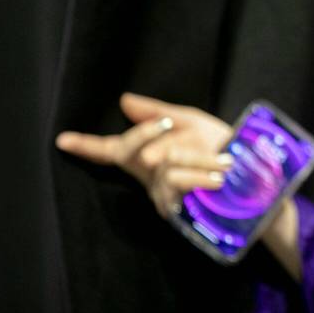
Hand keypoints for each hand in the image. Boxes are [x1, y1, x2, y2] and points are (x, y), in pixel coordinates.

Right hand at [55, 93, 232, 217]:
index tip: (62, 139)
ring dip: (193, 158)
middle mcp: (150, 176)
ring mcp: (161, 195)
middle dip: (145, 133)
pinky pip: (180, 187)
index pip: (113, 150)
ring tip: (223, 163)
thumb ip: (157, 112)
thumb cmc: (219, 146)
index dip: (87, 146)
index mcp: (149, 155)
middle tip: (166, 123)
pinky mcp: (176, 212)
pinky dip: (199, 178)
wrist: (251, 178)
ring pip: (163, 168)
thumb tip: (124, 101)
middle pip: (130, 151)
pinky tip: (218, 179)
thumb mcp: (191, 122)